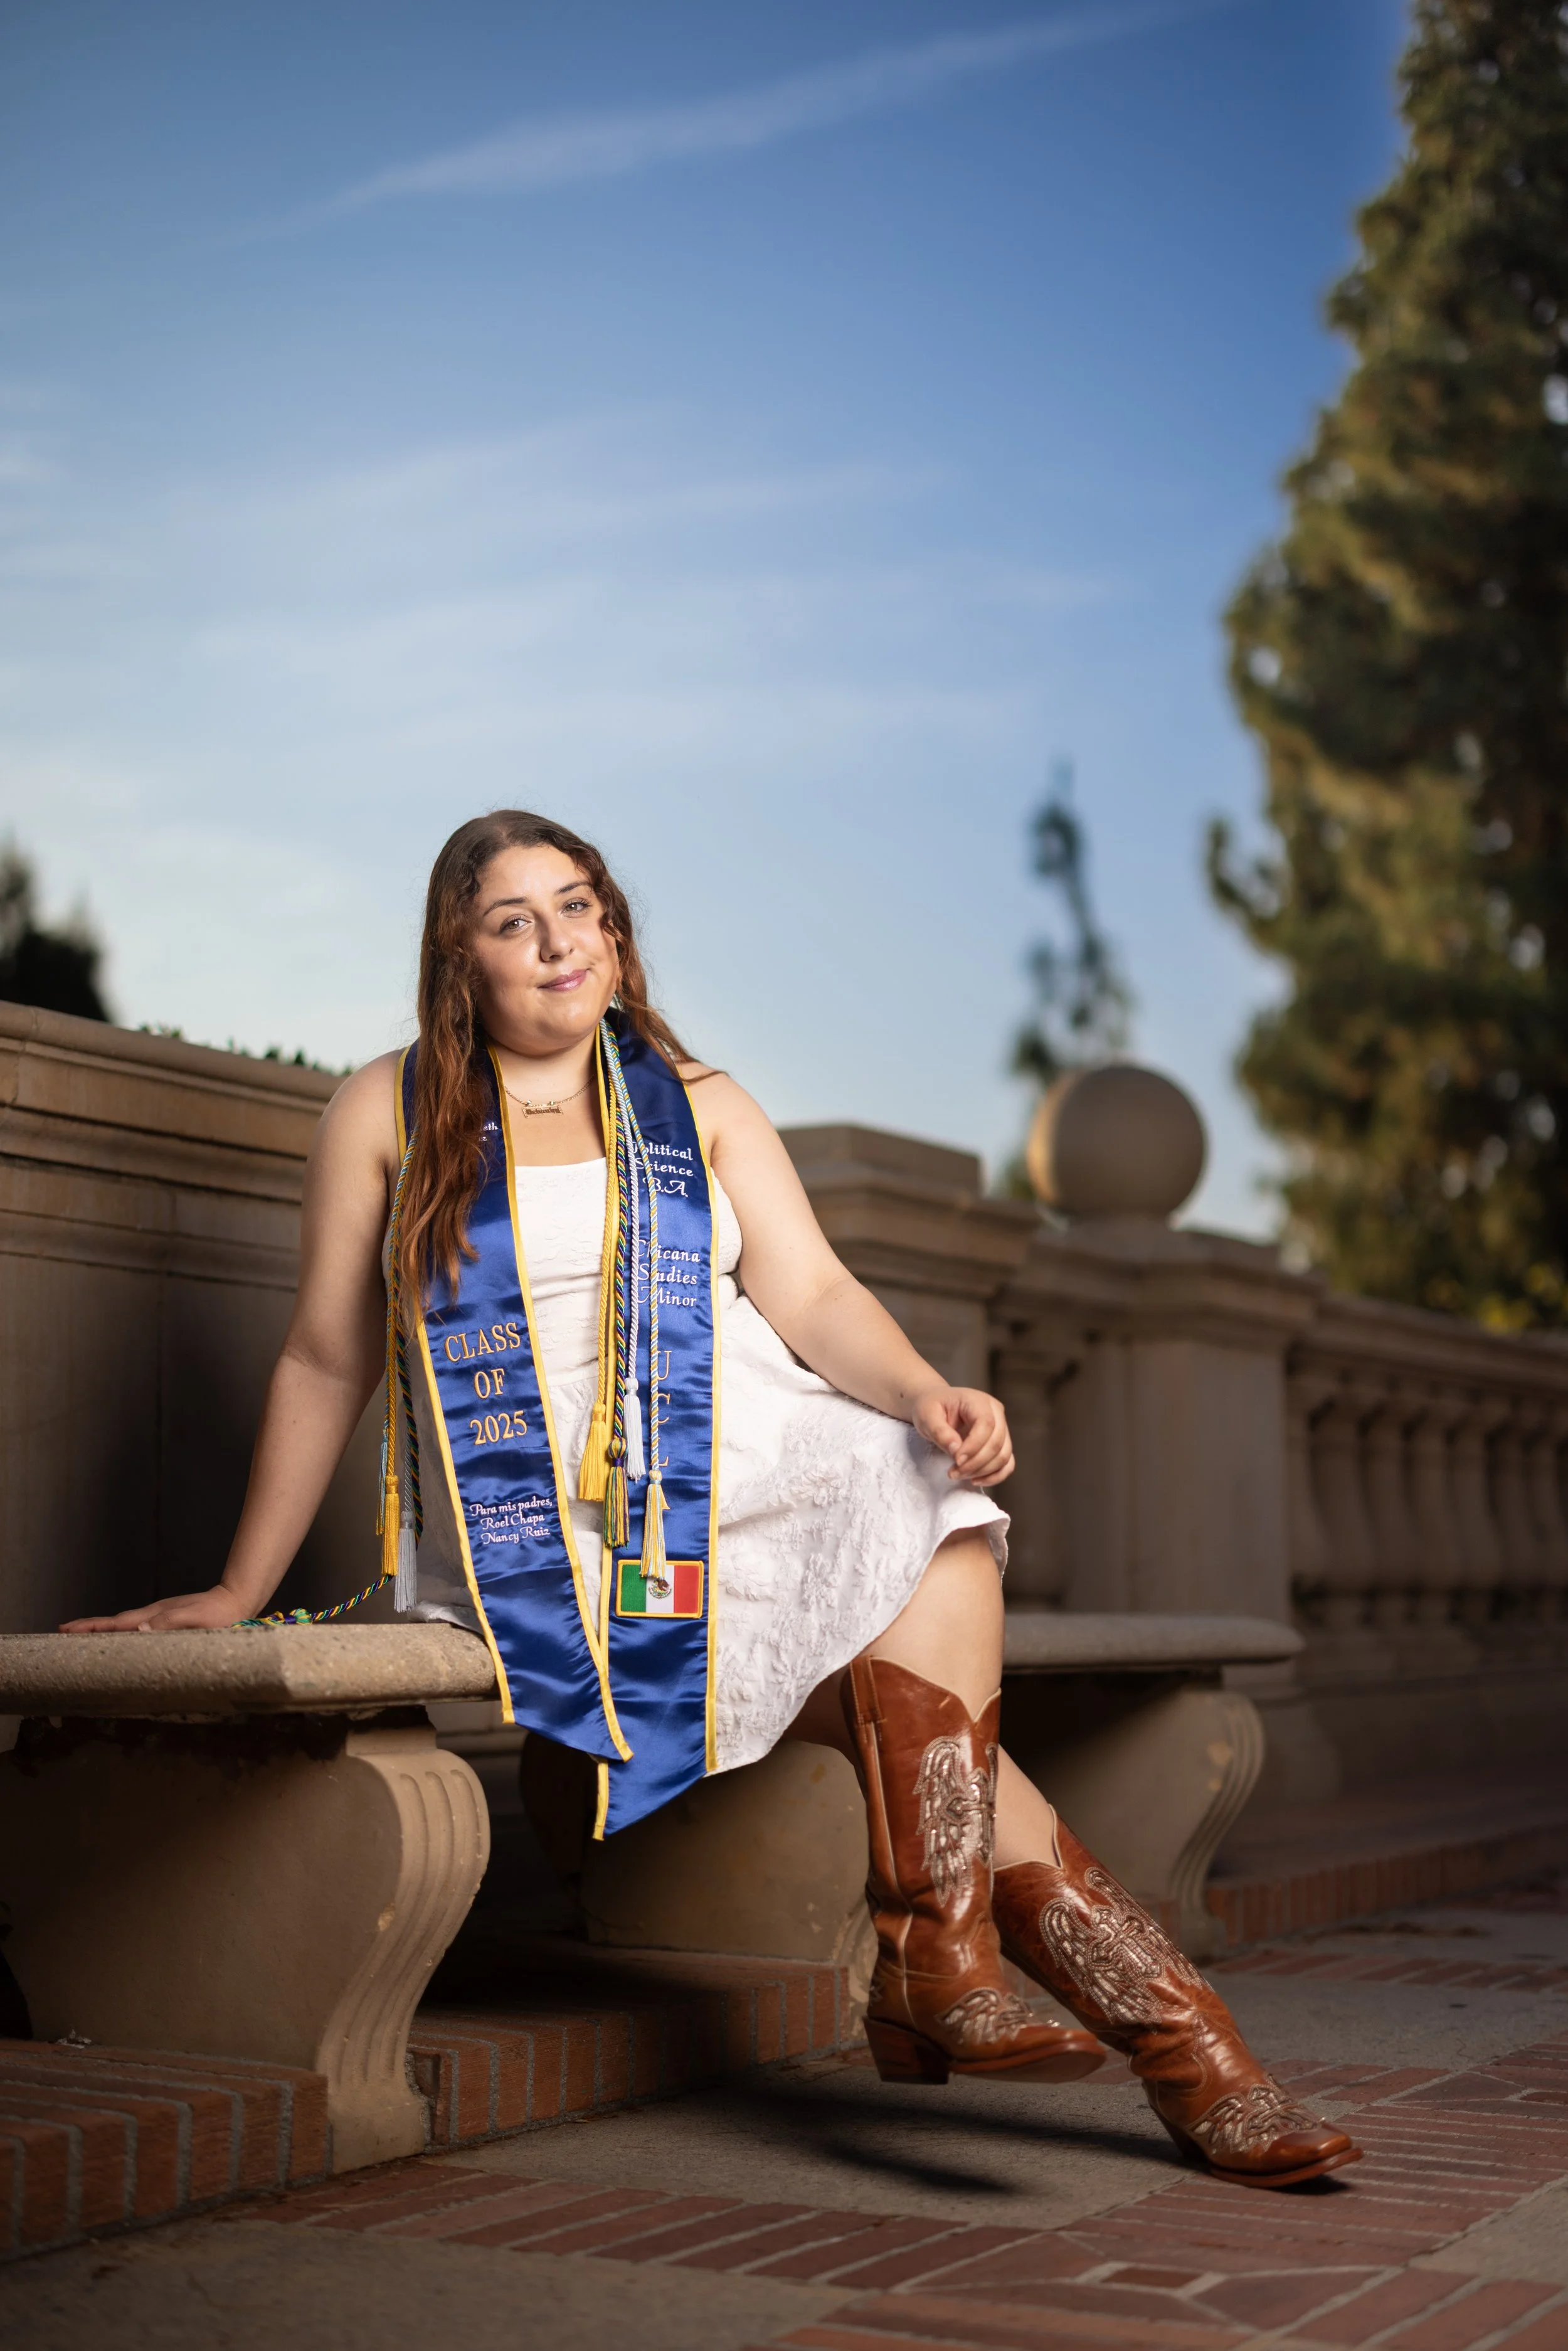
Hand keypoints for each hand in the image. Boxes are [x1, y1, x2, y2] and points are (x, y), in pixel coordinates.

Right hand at [60, 1586, 250, 1633]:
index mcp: (153, 1616)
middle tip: (62, 1632)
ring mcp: (158, 1616)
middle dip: (88, 1627)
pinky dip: (119, 1630)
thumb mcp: (193, 1619)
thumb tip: (137, 1629)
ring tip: (81, 1634)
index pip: (116, 1624)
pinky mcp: (166, 1619)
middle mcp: (152, 1615)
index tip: (67, 1630)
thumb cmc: (217, 1614)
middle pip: (113, 1622)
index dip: (92, 1628)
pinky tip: (119, 1636)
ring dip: (101, 1629)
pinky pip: (135, 1626)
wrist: (235, 1599)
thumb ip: (167, 1623)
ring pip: (123, 1623)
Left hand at [911, 1386, 1013, 1486]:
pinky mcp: (1000, 1443)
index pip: (986, 1424)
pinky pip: (1007, 1463)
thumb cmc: (930, 1408)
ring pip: (1004, 1455)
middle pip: (997, 1442)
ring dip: (983, 1471)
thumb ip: (940, 1432)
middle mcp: (995, 1412)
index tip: (956, 1460)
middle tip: (953, 1472)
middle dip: (976, 1463)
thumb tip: (956, 1450)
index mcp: (978, 1401)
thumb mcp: (927, 1416)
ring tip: (959, 1475)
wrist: (934, 1407)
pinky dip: (995, 1476)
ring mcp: (1001, 1428)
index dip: (974, 1446)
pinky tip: (976, 1480)